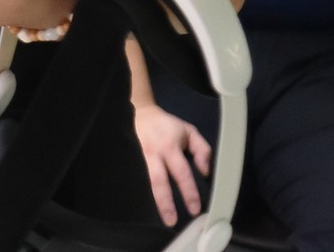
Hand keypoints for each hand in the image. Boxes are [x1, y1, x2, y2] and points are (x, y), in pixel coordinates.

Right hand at [134, 103, 210, 225]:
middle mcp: (153, 152)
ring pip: (145, 180)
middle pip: (158, 180)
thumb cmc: (167, 126)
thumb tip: (204, 172)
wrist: (140, 112)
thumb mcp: (190, 132)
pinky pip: (135, 177)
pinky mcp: (128, 158)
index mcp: (169, 145)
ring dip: (154, 200)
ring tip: (162, 218)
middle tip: (172, 221)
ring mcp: (138, 155)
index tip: (194, 209)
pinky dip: (140, 192)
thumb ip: (202, 150)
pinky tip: (145, 205)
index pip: (181, 172)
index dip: (188, 191)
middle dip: (166, 202)